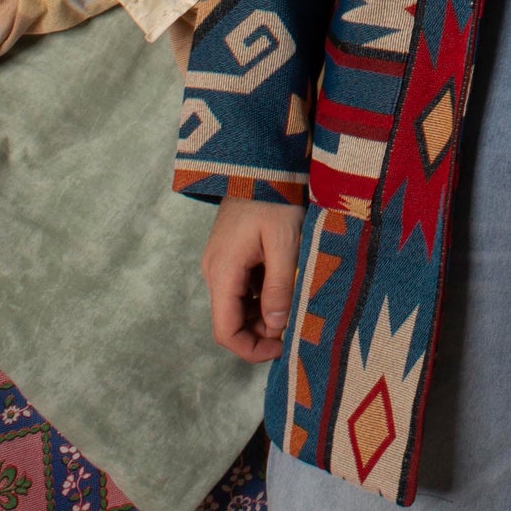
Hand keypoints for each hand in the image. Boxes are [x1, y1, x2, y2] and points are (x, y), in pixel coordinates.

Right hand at [201, 198, 303, 361]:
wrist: (260, 161)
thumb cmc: (274, 198)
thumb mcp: (284, 244)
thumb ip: (279, 288)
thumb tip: (276, 327)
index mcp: (223, 272)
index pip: (225, 331)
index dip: (252, 349)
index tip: (282, 348)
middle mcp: (214, 271)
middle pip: (231, 320)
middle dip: (262, 331)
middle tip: (296, 322)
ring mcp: (220, 262)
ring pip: (237, 305)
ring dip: (264, 312)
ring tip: (294, 297)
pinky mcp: (229, 254)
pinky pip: (242, 286)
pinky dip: (261, 293)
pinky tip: (285, 280)